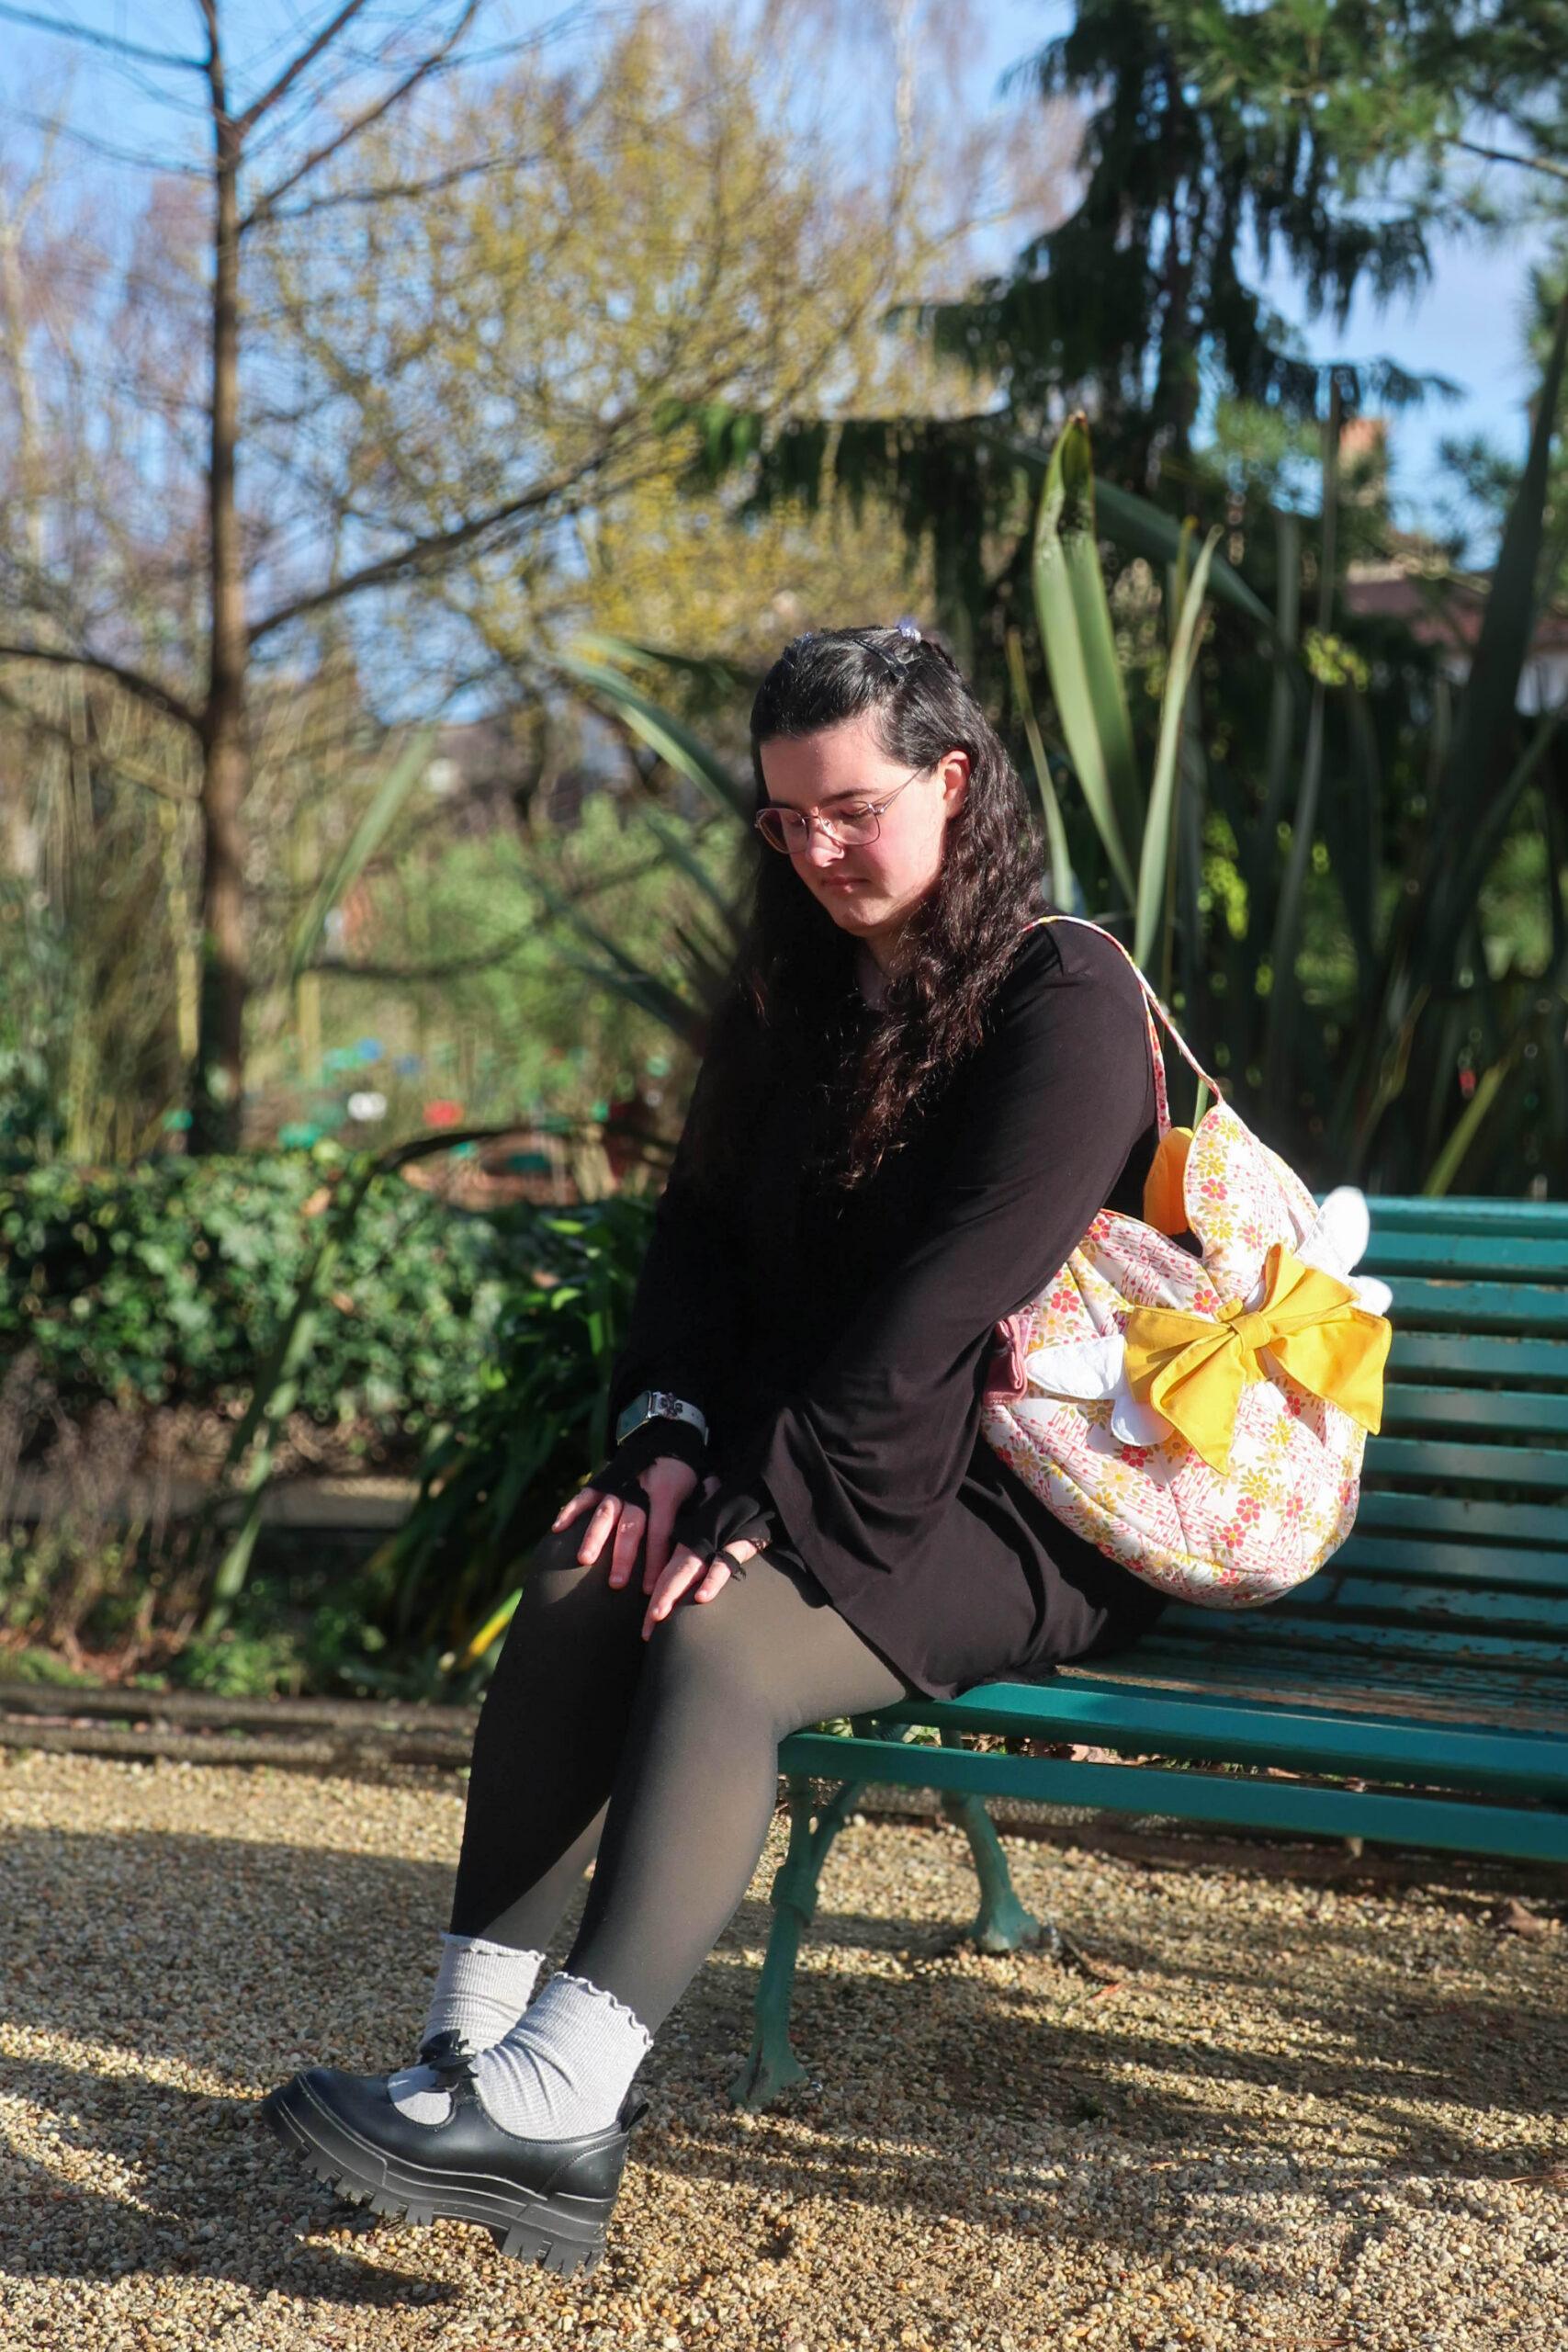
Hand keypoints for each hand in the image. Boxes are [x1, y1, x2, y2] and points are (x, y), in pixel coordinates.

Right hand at [551, 1452, 701, 1592]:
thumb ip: (693, 1518)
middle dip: (623, 1556)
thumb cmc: (685, 1473)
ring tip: (584, 1560)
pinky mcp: (603, 1481)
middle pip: (630, 1526)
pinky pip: (585, 1495)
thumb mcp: (698, 1490)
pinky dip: (570, 1510)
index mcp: (665, 1493)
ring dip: (595, 1537)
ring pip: (605, 1513)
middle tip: (617, 1584)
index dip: (655, 1560)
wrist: (668, 1436)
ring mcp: (618, 1485)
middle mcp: (639, 1490)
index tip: (651, 1588)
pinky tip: (557, 1529)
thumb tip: (698, 1551)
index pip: (660, 1532)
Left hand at [641, 1486, 767, 1639]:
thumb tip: (688, 1578)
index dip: (655, 1601)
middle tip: (646, 1631)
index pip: (664, 1577)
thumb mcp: (710, 1539)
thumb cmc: (729, 1521)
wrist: (755, 1500)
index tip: (647, 1628)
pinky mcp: (736, 1545)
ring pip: (687, 1571)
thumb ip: (696, 1560)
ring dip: (672, 1592)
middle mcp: (695, 1548)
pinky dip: (712, 1579)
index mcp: (686, 1549)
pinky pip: (723, 1564)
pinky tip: (702, 1597)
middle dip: (657, 1604)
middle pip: (670, 1578)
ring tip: (658, 1615)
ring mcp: (714, 1546)